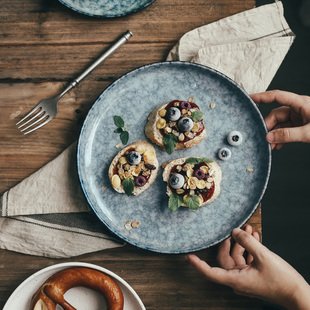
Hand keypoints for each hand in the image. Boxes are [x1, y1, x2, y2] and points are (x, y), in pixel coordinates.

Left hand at [186, 225, 309, 309]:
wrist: (298, 295)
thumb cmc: (282, 281)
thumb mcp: (264, 257)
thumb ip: (247, 242)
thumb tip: (234, 232)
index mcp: (236, 280)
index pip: (211, 272)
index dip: (198, 264)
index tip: (188, 256)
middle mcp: (238, 280)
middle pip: (225, 259)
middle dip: (230, 242)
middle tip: (234, 230)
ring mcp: (245, 279)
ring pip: (237, 257)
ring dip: (242, 243)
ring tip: (249, 229)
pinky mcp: (252, 276)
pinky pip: (246, 260)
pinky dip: (249, 249)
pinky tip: (254, 237)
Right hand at [250, 90, 309, 149]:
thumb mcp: (308, 133)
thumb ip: (288, 135)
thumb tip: (269, 137)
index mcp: (301, 103)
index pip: (277, 96)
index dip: (262, 97)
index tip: (250, 98)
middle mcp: (298, 108)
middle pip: (276, 114)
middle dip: (268, 127)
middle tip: (264, 138)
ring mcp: (298, 117)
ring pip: (279, 123)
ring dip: (273, 135)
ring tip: (271, 145)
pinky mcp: (299, 125)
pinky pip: (285, 129)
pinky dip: (280, 137)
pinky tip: (278, 145)